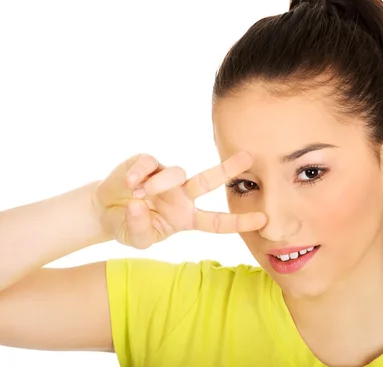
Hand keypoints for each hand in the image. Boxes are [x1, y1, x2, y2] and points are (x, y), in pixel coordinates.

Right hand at [92, 151, 266, 248]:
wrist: (105, 211)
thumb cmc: (130, 226)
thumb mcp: (137, 238)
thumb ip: (140, 229)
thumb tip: (139, 206)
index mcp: (187, 217)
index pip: (217, 221)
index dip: (238, 221)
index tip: (263, 220)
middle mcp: (182, 195)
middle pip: (209, 181)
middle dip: (229, 169)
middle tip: (249, 157)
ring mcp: (165, 177)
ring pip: (176, 173)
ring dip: (159, 184)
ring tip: (139, 194)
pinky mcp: (146, 164)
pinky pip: (149, 163)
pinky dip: (140, 172)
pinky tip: (130, 183)